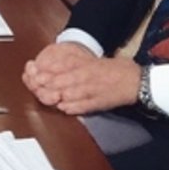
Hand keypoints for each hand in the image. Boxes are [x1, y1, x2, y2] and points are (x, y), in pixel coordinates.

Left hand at [23, 44, 141, 114]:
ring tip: (46, 97)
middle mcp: (84, 77)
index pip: (58, 67)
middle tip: (34, 86)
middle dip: (43, 85)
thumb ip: (74, 62)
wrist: (136, 81)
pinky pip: (78, 107)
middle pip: (57, 81)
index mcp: (84, 65)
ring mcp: (90, 91)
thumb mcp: (92, 61)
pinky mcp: (96, 104)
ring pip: (65, 95)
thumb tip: (54, 65)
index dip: (43, 71)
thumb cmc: (116, 70)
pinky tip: (62, 107)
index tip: (32, 73)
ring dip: (53, 97)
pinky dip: (69, 108)